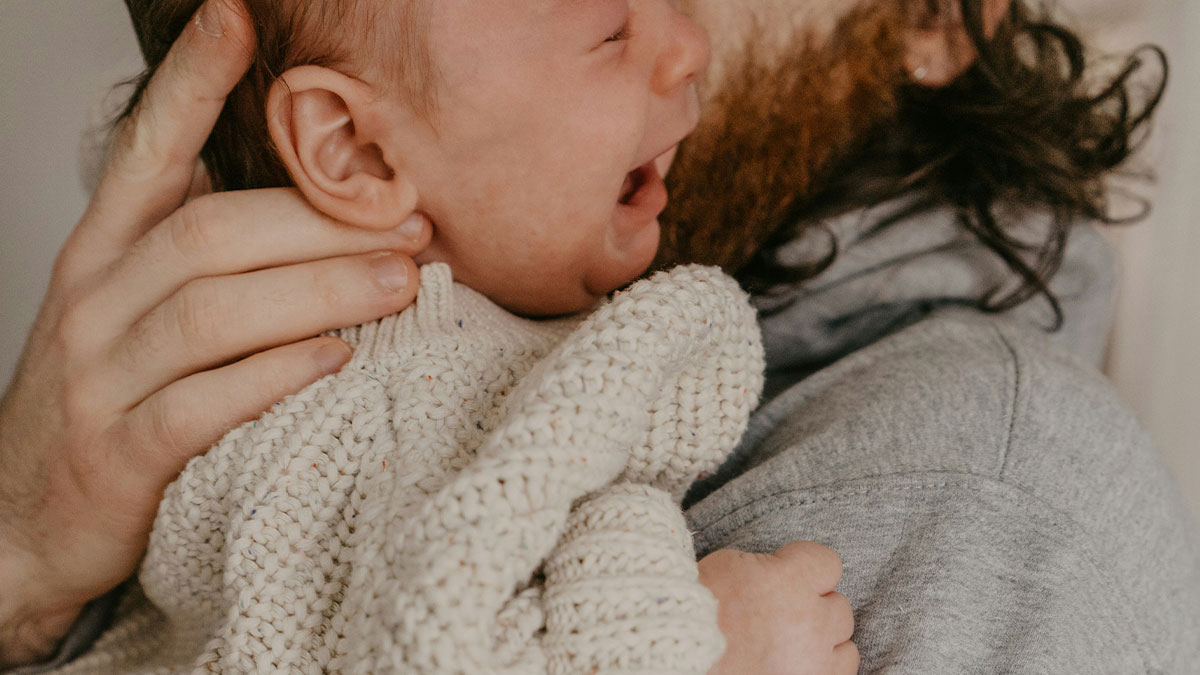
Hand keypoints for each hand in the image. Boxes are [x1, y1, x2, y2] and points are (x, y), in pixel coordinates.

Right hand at [0, 0, 428, 664]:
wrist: (22, 518)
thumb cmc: (104, 393)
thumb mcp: (130, 300)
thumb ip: (191, 238)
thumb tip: (295, 186)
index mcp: (103, 249)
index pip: (147, 149)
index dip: (190, 83)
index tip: (235, 18)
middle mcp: (95, 298)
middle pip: (212, 233)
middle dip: (321, 224)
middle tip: (412, 225)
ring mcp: (102, 376)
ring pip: (214, 312)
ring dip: (319, 291)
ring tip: (399, 285)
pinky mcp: (121, 453)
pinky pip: (206, 404)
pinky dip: (278, 375)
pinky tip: (337, 360)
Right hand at [698, 542, 858, 674]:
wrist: (680, 656)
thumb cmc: (693, 611)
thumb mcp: (728, 566)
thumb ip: (766, 567)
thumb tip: (779, 573)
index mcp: (789, 581)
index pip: (827, 564)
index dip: (806, 568)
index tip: (788, 575)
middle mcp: (810, 621)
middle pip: (839, 607)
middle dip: (815, 608)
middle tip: (784, 615)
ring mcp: (813, 661)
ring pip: (846, 646)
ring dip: (824, 642)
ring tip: (793, 645)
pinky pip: (840, 674)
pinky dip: (823, 669)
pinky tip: (798, 664)